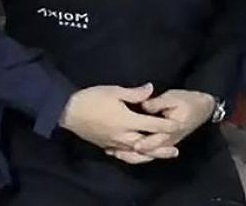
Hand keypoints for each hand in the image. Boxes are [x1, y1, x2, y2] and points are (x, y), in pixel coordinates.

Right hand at [59, 84, 177, 152]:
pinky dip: (133, 155)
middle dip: (162, 147)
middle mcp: (123, 136)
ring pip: (136, 153)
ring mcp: (114, 143)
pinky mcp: (106, 146)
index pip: (152, 125)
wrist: (68, 111)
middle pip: (147, 145)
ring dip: (150, 154)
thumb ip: (134, 93)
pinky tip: (136, 154)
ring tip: (159, 155)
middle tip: (175, 150)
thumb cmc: (91, 98)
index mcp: (127, 121)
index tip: (177, 125)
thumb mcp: (113, 91)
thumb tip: (151, 89)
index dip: (166, 125)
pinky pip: (123, 154)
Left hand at [114, 89, 215, 163]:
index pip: (154, 141)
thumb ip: (156, 103)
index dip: (142, 143)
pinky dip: (135, 153)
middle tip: (113, 152)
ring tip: (113, 152)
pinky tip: (121, 150)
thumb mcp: (173, 98)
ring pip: (147, 155)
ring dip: (131, 155)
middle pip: (148, 152)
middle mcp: (168, 140)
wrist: (202, 108)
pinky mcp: (163, 142)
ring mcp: (166, 143)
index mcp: (170, 130)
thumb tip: (143, 106)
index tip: (129, 144)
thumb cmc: (187, 101)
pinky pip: (149, 152)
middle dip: (131, 153)